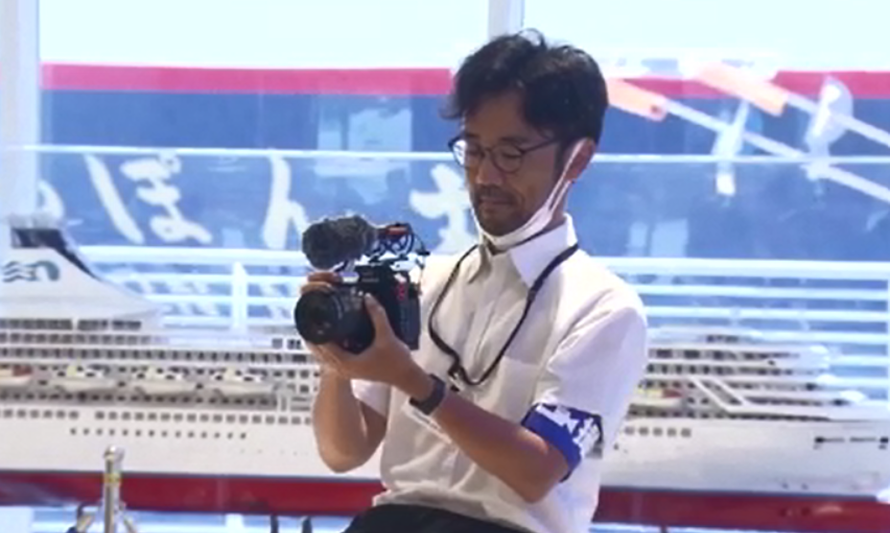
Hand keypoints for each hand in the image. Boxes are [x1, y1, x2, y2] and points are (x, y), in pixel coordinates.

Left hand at [301, 272, 426, 392]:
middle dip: (315, 335)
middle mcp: (343, 369)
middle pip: (319, 351)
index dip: (316, 331)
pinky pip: (333, 356)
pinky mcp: (351, 368)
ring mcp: (346, 370)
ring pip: (324, 355)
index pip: (322, 346)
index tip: (315, 317)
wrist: (405, 376)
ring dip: (321, 341)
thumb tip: (367, 298)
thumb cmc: (396, 362)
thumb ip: (377, 315)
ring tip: (320, 324)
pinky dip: (330, 346)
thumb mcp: (387, 336)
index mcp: (347, 363)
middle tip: (314, 317)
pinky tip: (333, 334)